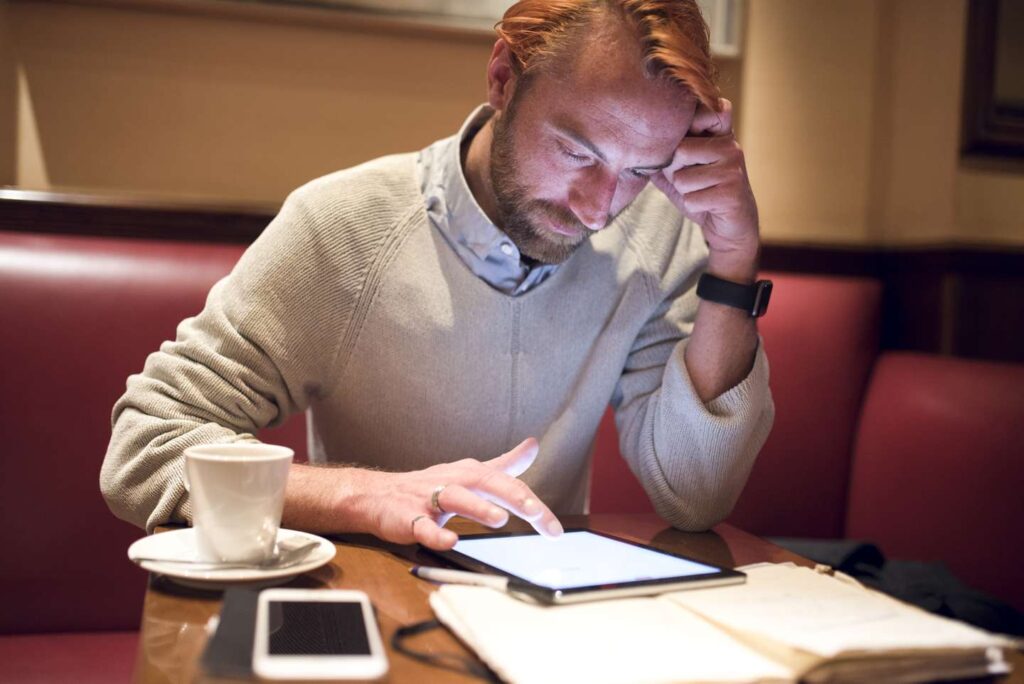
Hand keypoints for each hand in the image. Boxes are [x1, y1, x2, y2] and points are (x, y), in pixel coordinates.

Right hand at [358, 438, 562, 550]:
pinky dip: (435, 534)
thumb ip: (504, 464)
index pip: (507, 484)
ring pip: (455, 498)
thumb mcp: (470, 473)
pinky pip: (421, 526)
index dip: (531, 503)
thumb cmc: (429, 487)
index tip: (553, 527)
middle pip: (485, 482)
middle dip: (512, 496)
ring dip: (477, 507)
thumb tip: (533, 446)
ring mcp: (428, 499)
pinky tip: (450, 541)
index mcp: (470, 473)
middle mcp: (453, 481)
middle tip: (535, 513)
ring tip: (499, 519)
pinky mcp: (407, 518)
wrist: (377, 495)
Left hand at [652, 98, 759, 279]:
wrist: (731, 226)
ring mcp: (733, 169)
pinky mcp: (731, 193)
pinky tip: (708, 206)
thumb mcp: (682, 171)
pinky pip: (691, 199)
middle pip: (678, 153)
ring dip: (685, 193)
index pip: (695, 118)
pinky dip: (693, 207)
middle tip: (693, 182)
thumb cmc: (704, 194)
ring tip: (702, 193)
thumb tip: (635, 144)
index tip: (681, 148)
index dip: (681, 133)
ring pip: (682, 179)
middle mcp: (730, 147)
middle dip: (676, 173)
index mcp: (720, 136)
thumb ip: (664, 157)